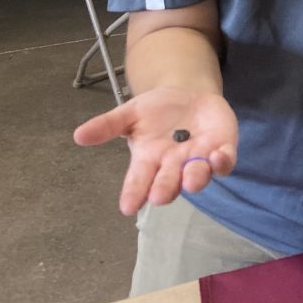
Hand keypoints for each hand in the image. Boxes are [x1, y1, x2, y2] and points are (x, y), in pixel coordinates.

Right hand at [74, 87, 237, 215]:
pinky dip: (223, 161)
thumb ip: (108, 125)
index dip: (134, 193)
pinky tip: (218, 156)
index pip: (139, 181)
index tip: (127, 207)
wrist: (188, 96)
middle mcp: (173, 166)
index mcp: (149, 160)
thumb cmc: (156, 111)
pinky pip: (225, 161)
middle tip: (159, 196)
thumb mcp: (130, 114)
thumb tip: (78, 135)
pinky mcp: (222, 149)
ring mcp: (199, 159)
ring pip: (198, 175)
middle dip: (165, 188)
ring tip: (191, 180)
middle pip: (168, 182)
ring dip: (196, 178)